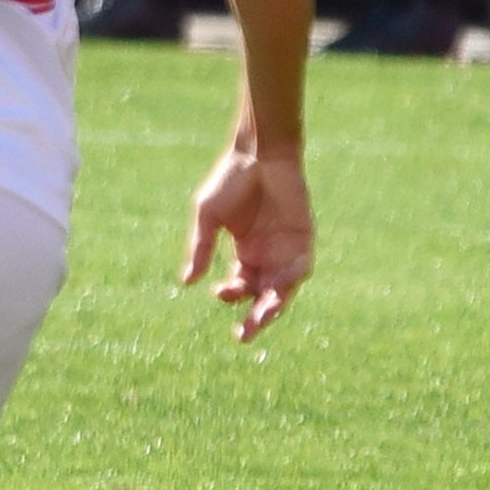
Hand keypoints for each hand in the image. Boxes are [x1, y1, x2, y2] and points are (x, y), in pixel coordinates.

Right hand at [179, 147, 311, 341]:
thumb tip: (186, 283)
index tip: (218, 292)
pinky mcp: (303, 239)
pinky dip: (290, 281)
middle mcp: (267, 255)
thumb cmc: (230, 179)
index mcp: (244, 252)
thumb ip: (200, 248)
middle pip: (263, 296)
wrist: (259, 153)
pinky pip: (300, 269)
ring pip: (283, 289)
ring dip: (274, 306)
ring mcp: (286, 248)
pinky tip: (276, 287)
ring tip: (262, 317)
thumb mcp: (208, 217)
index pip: (239, 285)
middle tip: (243, 336)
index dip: (230, 294)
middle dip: (255, 318)